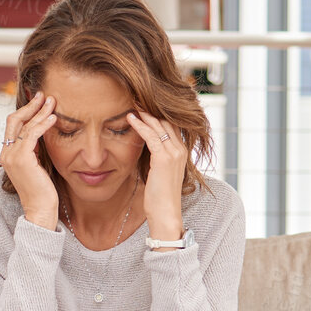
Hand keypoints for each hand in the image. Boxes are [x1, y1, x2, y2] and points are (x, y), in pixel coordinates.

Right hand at [0, 92, 60, 229]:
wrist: (39, 209)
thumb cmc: (42, 190)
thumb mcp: (36, 164)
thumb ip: (35, 149)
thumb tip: (42, 133)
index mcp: (7, 153)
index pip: (13, 125)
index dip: (26, 111)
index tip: (40, 102)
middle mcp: (6, 153)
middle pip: (15, 120)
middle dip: (31, 106)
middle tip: (45, 95)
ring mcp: (11, 156)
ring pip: (25, 126)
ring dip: (40, 112)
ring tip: (53, 102)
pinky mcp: (22, 159)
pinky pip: (32, 135)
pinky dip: (43, 124)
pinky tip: (54, 118)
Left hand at [124, 111, 189, 241]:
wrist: (166, 214)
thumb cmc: (159, 198)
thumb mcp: (158, 174)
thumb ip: (155, 160)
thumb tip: (144, 151)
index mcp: (181, 152)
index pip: (169, 125)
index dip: (156, 114)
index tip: (142, 104)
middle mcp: (181, 149)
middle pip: (166, 120)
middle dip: (151, 108)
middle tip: (136, 95)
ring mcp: (174, 153)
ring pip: (159, 125)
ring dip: (144, 112)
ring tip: (131, 101)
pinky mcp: (164, 158)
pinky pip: (151, 136)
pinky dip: (140, 125)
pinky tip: (129, 118)